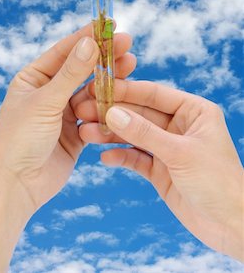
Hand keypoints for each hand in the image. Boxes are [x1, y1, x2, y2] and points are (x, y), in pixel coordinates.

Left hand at [0, 24, 135, 212]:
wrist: (16, 186)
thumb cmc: (19, 139)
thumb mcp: (45, 102)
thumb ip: (70, 74)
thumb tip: (90, 42)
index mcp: (33, 78)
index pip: (63, 51)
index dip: (86, 37)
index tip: (109, 25)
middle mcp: (48, 92)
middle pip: (81, 70)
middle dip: (103, 57)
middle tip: (127, 44)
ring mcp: (63, 113)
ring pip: (91, 92)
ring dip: (109, 81)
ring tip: (130, 65)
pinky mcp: (75, 132)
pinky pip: (96, 115)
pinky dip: (107, 108)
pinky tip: (123, 97)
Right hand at [72, 80, 243, 260]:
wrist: (231, 226)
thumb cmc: (219, 182)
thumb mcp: (180, 153)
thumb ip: (145, 133)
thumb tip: (113, 113)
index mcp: (193, 110)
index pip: (154, 94)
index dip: (126, 90)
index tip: (99, 88)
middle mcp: (179, 125)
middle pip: (140, 114)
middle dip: (113, 113)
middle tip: (84, 111)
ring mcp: (168, 148)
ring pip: (134, 135)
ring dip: (111, 135)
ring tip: (86, 134)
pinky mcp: (161, 169)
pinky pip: (136, 158)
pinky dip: (121, 157)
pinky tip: (105, 158)